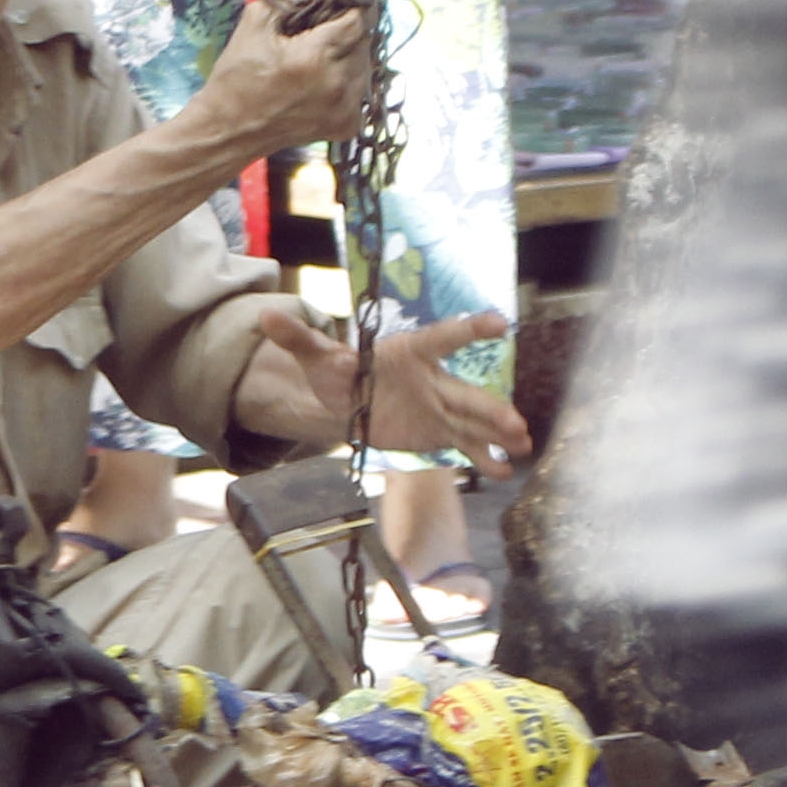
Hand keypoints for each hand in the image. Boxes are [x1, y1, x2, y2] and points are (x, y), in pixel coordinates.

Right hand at [176, 0, 374, 165]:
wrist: (229, 130)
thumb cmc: (237, 76)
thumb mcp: (255, 22)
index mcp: (315, 56)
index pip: (358, 18)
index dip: (350, 4)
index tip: (338, 1)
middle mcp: (338, 84)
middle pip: (364, 40)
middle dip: (346, 30)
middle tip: (321, 31)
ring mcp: (346, 109)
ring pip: (366, 66)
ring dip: (349, 55)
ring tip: (320, 58)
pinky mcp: (347, 126)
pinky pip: (361, 92)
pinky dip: (347, 83)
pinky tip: (323, 83)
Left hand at [232, 306, 531, 468]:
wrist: (349, 401)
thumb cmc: (337, 373)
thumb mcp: (317, 360)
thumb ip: (299, 340)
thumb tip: (266, 315)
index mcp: (408, 353)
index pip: (441, 339)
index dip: (468, 331)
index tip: (500, 324)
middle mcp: (431, 379)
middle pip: (463, 392)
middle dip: (489, 407)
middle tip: (514, 421)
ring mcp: (438, 407)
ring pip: (471, 419)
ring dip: (496, 431)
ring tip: (520, 444)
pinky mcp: (438, 432)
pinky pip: (463, 445)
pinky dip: (481, 458)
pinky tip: (501, 471)